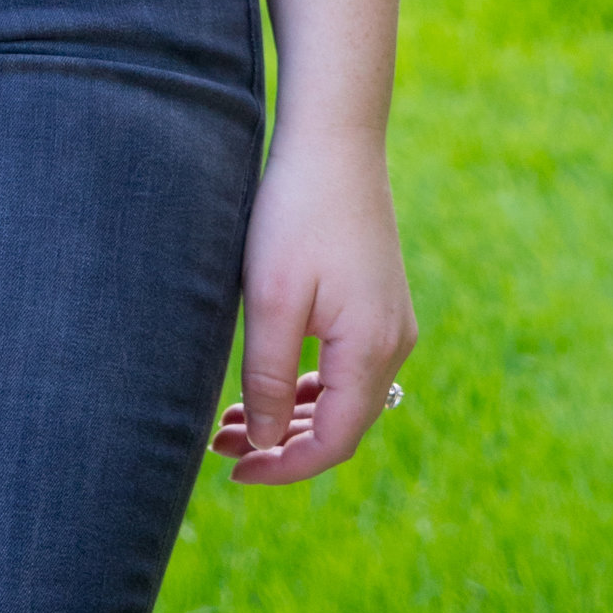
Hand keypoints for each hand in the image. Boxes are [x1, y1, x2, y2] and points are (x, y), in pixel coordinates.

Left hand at [209, 130, 416, 484]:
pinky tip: (269, 383)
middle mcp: (394, 344)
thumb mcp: (272, 302)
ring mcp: (391, 322)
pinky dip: (309, 384)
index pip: (333, 442)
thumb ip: (268, 378)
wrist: (335, 141)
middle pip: (341, 425)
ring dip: (291, 415)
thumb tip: (266, 442)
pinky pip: (348, 365)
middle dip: (281, 444)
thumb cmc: (297, 214)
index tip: (232, 471)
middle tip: (218, 444)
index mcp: (371, 351)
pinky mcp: (379, 302)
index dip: (283, 468)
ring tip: (232, 419)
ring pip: (343, 396)